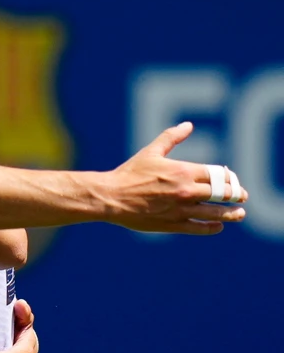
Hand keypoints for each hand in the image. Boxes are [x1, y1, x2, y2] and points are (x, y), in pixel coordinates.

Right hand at [103, 122, 246, 234]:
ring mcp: (181, 209)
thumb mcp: (151, 152)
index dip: (229, 178)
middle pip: (223, 194)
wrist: (111, 197)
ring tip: (239, 213)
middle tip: (242, 196)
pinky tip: (218, 225)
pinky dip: (213, 227)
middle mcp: (186, 191)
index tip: (232, 180)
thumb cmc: (129, 173)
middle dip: (236, 194)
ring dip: (232, 213)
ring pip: (216, 213)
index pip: (218, 175)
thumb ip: (171, 138)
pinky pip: (200, 227)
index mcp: (183, 171)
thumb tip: (188, 125)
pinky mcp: (174, 224)